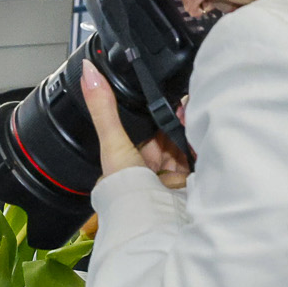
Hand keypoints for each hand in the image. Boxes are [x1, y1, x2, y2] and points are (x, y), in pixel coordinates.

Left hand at [80, 60, 190, 189]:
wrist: (150, 214)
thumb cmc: (125, 187)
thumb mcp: (112, 141)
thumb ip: (103, 108)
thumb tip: (87, 72)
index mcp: (128, 155)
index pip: (143, 124)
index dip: (153, 108)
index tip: (161, 90)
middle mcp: (150, 162)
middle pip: (167, 129)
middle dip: (174, 115)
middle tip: (179, 101)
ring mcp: (170, 170)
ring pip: (183, 139)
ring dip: (188, 126)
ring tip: (189, 115)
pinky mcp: (189, 177)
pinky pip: (197, 153)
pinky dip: (199, 141)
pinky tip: (200, 130)